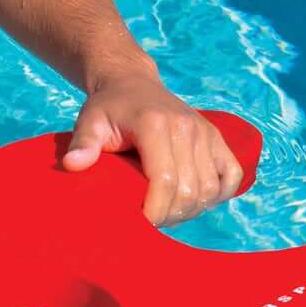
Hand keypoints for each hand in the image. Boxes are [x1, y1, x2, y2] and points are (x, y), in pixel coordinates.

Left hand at [65, 66, 244, 225]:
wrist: (132, 83)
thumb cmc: (108, 108)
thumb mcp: (89, 122)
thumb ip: (82, 144)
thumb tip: (73, 166)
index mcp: (156, 125)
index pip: (165, 181)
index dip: (155, 211)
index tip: (139, 223)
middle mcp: (187, 127)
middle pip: (190, 190)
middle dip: (170, 215)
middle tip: (150, 220)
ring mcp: (206, 133)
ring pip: (211, 189)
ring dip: (192, 209)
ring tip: (169, 211)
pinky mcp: (217, 138)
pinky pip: (232, 175)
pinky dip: (219, 195)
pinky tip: (197, 200)